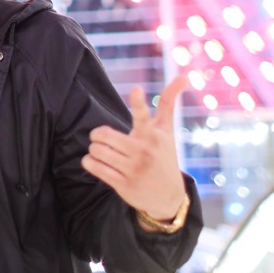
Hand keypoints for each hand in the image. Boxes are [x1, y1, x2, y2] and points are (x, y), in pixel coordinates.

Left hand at [81, 76, 187, 225]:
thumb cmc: (164, 155)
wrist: (168, 196)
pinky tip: (96, 162)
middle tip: (101, 137)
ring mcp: (133, 169)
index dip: (138, 102)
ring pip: (96, 150)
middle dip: (97, 134)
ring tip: (101, 151)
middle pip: (103, 134)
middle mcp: (143, 151)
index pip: (143, 116)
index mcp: (152, 135)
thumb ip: (169, 102)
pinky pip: (94, 166)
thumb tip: (183, 76)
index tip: (136, 89)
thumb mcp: (167, 130)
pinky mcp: (123, 184)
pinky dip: (89, 161)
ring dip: (94, 149)